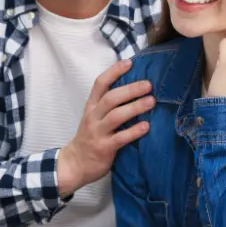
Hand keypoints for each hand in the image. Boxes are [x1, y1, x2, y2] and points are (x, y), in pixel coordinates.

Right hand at [58, 59, 153, 194]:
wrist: (74, 163)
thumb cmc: (90, 137)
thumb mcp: (94, 117)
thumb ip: (109, 105)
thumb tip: (134, 89)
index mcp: (91, 106)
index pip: (100, 84)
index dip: (114, 72)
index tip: (130, 62)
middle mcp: (93, 117)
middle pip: (110, 98)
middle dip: (130, 90)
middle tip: (148, 85)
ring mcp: (98, 132)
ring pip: (116, 116)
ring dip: (135, 107)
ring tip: (151, 102)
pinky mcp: (104, 148)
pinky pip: (120, 138)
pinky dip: (134, 131)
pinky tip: (146, 126)